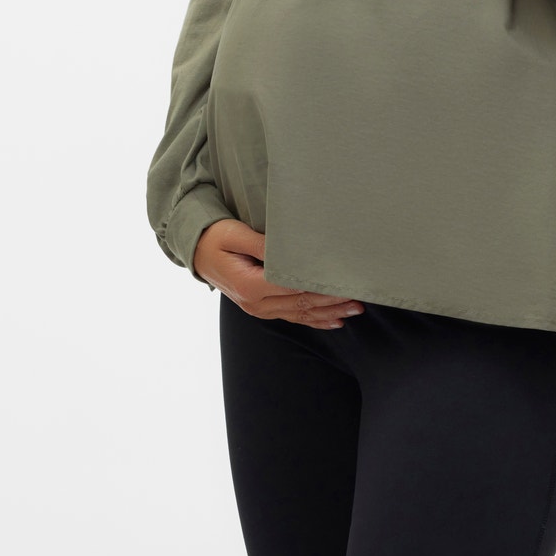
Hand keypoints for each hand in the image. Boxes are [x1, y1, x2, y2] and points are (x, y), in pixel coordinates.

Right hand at [193, 218, 364, 329]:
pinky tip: (333, 322)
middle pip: (301, 304)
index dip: (320, 287)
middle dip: (332, 302)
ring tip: (354, 310)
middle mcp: (256, 303)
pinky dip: (314, 320)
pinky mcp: (261, 308)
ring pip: (300, 314)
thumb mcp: (235, 234)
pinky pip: (291, 317)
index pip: (294, 288)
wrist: (196, 252)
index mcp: (250, 285)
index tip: (343, 281)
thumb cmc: (215, 238)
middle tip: (358, 298)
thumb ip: (262, 243)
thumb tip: (290, 247)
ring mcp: (258, 309)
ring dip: (328, 313)